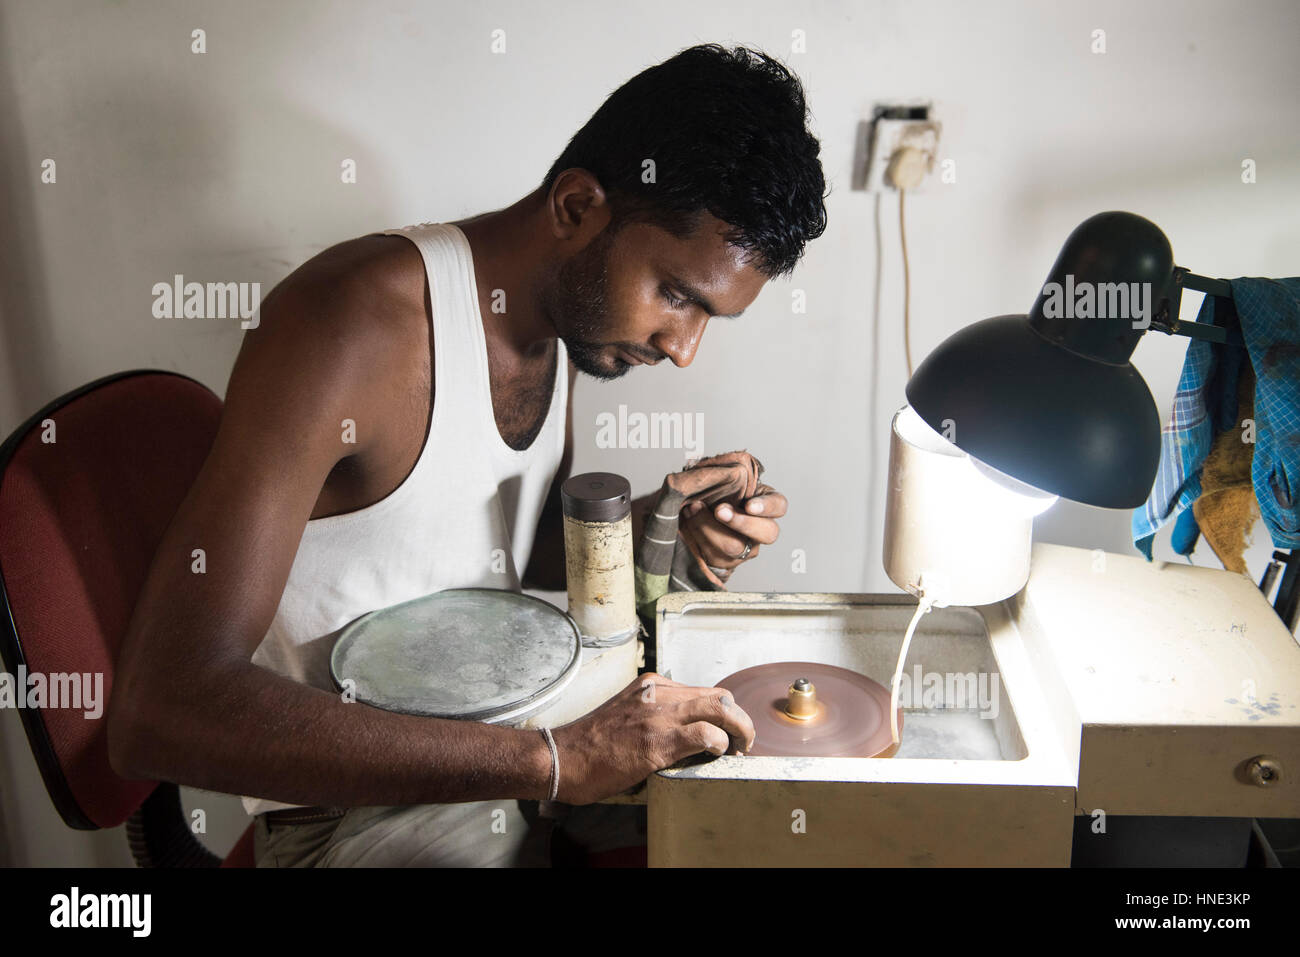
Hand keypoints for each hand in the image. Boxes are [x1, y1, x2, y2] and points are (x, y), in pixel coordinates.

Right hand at [550, 673, 755, 804]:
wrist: (563, 758)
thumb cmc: (591, 744)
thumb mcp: (625, 713)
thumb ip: (653, 713)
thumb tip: (683, 731)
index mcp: (650, 685)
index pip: (702, 690)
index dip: (722, 710)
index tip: (728, 730)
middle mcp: (657, 693)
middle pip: (718, 696)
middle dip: (738, 718)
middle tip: (743, 741)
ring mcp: (658, 715)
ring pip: (719, 709)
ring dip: (738, 730)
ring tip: (740, 749)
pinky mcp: (657, 741)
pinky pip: (704, 734)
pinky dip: (719, 744)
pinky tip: (717, 754)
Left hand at [679, 482, 787, 582]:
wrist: (687, 513)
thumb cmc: (709, 493)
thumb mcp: (718, 480)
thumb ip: (722, 475)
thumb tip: (717, 472)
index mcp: (764, 503)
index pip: (779, 506)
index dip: (767, 507)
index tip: (749, 505)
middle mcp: (761, 529)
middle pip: (768, 533)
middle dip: (740, 522)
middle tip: (719, 510)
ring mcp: (746, 548)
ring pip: (736, 547)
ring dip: (709, 528)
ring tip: (692, 510)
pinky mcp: (727, 563)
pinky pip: (715, 558)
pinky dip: (698, 538)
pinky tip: (687, 524)